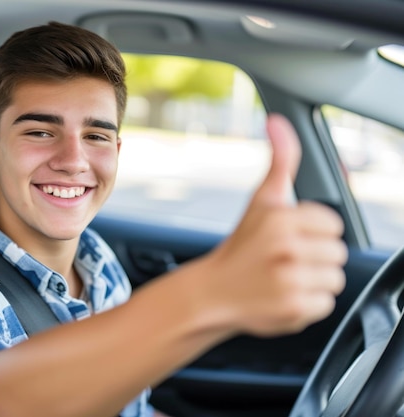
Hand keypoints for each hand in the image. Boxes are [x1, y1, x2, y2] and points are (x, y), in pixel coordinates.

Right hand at [202, 114, 346, 336]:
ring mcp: (290, 281)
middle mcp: (286, 250)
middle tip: (285, 259)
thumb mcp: (260, 200)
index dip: (313, 231)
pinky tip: (284, 295)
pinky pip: (325, 304)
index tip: (291, 238)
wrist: (211, 293)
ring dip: (313, 280)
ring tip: (284, 277)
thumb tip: (276, 122)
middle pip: (337, 252)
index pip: (332, 225)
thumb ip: (280, 160)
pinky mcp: (294, 309)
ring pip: (334, 279)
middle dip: (314, 256)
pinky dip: (308, 303)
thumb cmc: (240, 246)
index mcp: (281, 219)